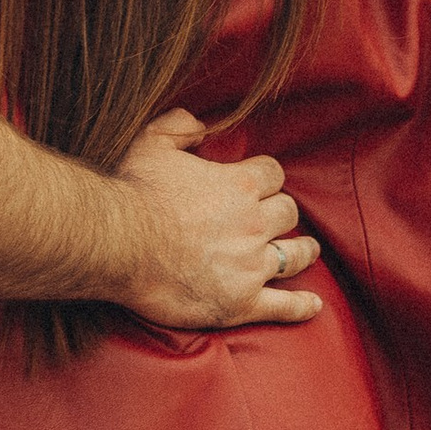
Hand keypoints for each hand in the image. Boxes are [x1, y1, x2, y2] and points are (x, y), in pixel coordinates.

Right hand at [113, 109, 323, 329]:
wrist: (117, 243)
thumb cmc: (133, 192)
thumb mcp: (151, 142)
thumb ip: (179, 126)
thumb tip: (199, 123)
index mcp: (239, 184)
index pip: (273, 174)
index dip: (266, 177)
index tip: (259, 183)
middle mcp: (253, 224)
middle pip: (288, 214)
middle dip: (282, 213)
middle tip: (276, 218)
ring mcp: (250, 266)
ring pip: (293, 256)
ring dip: (302, 251)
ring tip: (306, 251)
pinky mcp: (241, 302)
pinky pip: (283, 306)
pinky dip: (301, 306)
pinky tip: (313, 305)